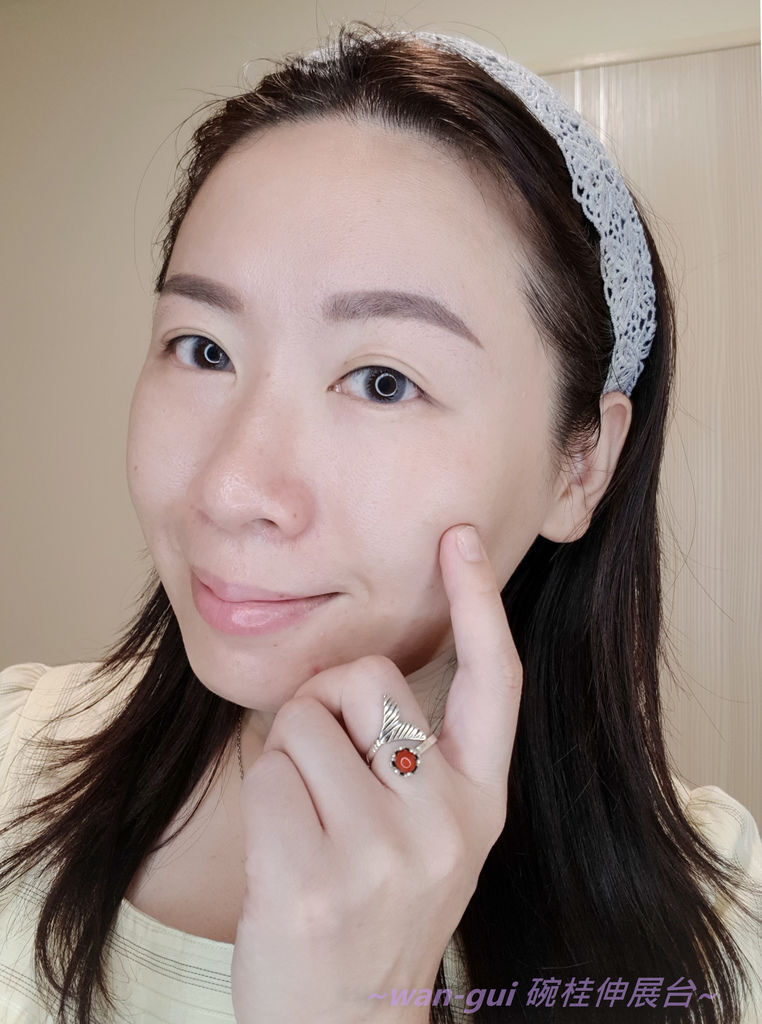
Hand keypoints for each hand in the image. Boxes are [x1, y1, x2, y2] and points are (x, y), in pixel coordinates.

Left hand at [230, 524, 522, 1023]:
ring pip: (300, 723)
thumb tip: (359, 674)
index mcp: (480, 801)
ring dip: (285, 762)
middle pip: (362, 679)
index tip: (461, 539)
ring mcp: (385, 851)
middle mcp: (446, 820)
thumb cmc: (373, 916)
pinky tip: (283, 863)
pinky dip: (261, 802)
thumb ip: (414, 759)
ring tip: (306, 831)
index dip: (480, 602)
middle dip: (324, 708)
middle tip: (327, 784)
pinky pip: (266, 776)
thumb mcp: (428, 839)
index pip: (494, 681)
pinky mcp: (317, 878)